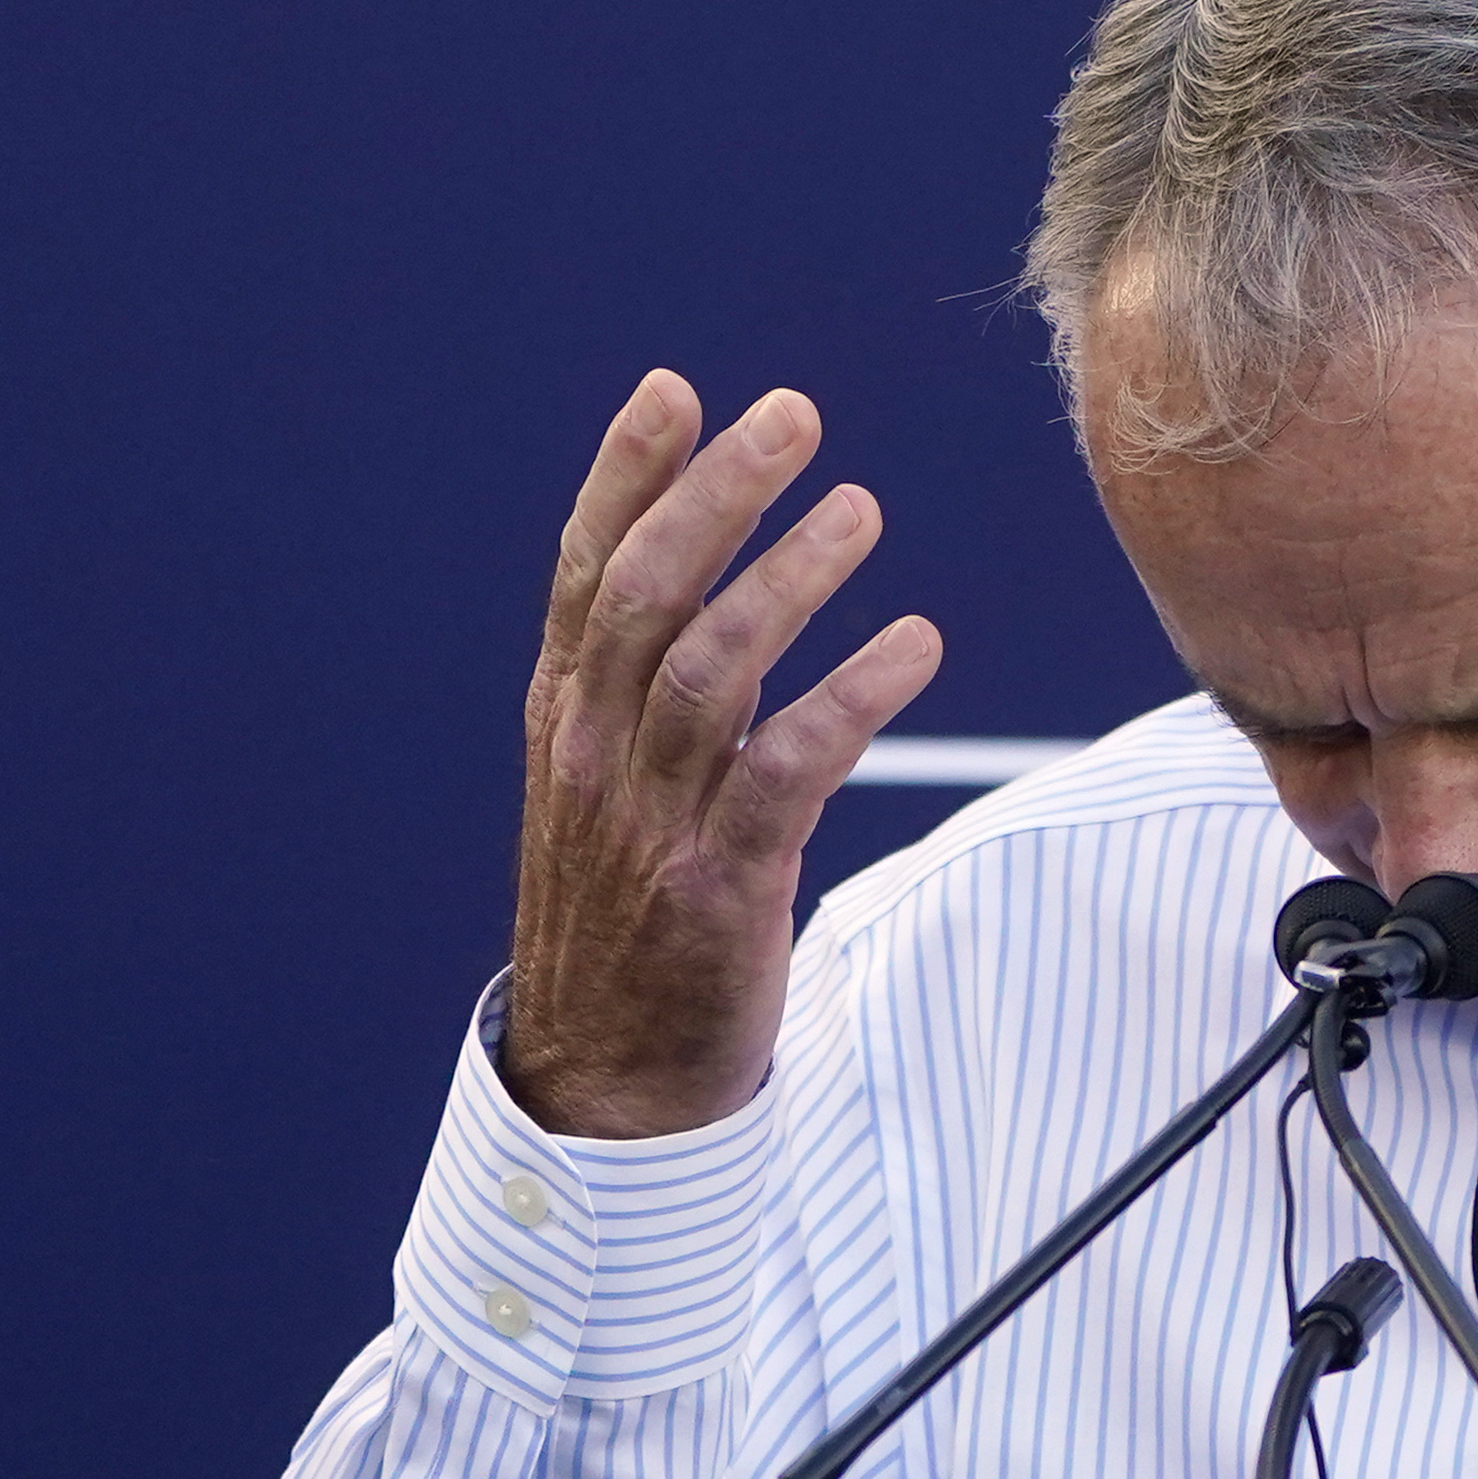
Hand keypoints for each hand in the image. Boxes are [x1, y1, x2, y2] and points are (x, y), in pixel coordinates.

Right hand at [501, 371, 939, 1137]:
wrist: (605, 1088)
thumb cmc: (624, 922)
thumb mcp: (603, 794)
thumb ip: (635, 691)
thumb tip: (694, 573)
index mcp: (563, 725)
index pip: (586, 575)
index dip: (627, 477)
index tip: (675, 390)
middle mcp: (595, 761)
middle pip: (648, 598)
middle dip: (717, 495)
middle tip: (791, 416)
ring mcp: (651, 826)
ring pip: (711, 671)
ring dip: (790, 580)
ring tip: (860, 512)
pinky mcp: (719, 891)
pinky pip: (785, 773)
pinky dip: (851, 698)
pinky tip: (913, 644)